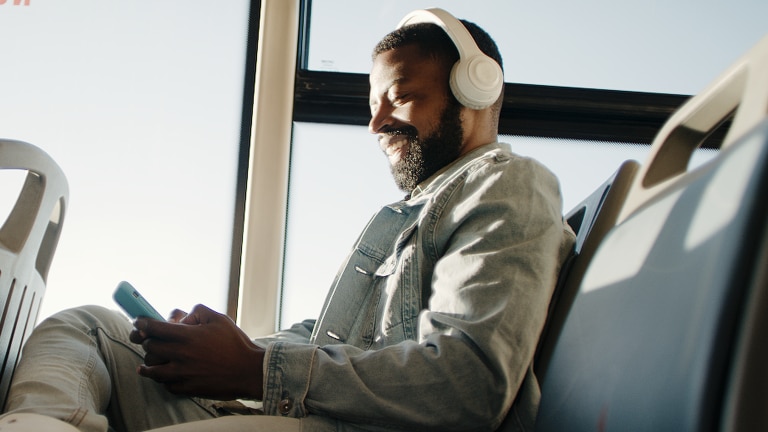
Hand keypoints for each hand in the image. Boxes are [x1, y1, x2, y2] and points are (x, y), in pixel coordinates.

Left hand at [129, 304, 264, 399]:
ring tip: (146, 363)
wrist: (248, 371)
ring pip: (152, 369)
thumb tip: (182, 317)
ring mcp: (182, 374)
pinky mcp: (186, 388)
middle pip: (150, 347)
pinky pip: (165, 384)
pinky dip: (162, 379)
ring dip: (148, 363)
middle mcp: (181, 355)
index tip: (138, 323)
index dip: (142, 324)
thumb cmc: (235, 344)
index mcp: (188, 336)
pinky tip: (164, 376)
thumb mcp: (219, 319)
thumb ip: (198, 311)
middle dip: (147, 341)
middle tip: (148, 340)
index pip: (154, 328)